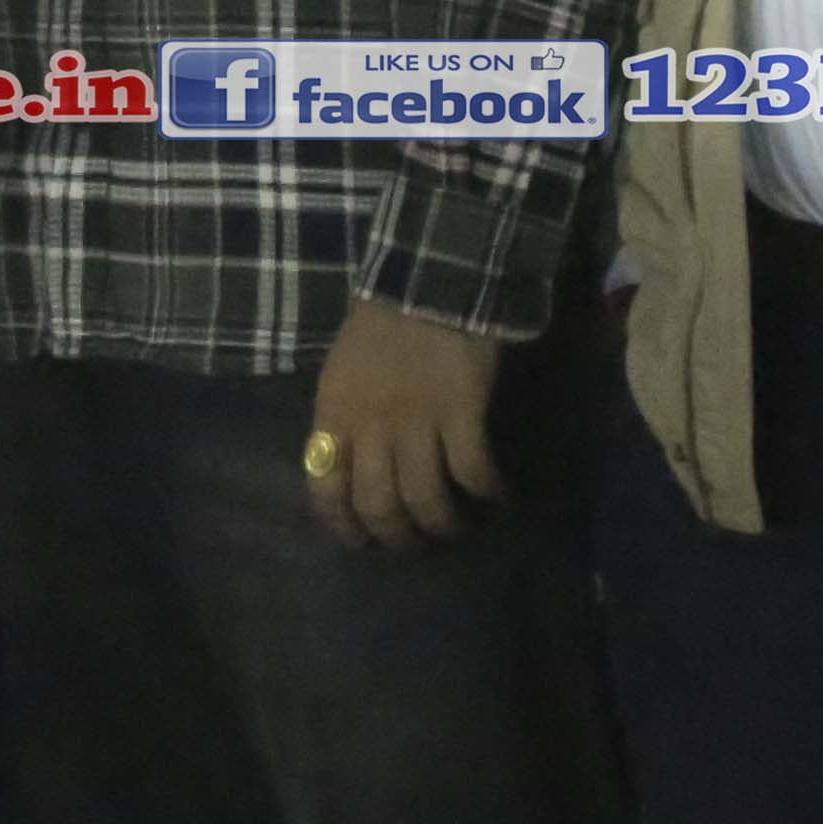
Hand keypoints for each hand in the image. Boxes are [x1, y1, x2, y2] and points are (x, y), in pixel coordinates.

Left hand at [307, 294, 506, 550]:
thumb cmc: (380, 324)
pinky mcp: (461, 413)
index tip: (362, 542)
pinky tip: (498, 498)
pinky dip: (487, 493)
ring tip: (458, 529)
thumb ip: (342, 420)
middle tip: (415, 544)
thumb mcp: (340, 374)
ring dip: (443, 525)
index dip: (343, 525)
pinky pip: (472, 472)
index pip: (324, 489)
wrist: (425, 279)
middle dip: (397, 536)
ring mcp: (416, 422)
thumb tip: (347, 468)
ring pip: (425, 499)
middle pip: (378, 504)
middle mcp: (370, 427)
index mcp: (333, 415)